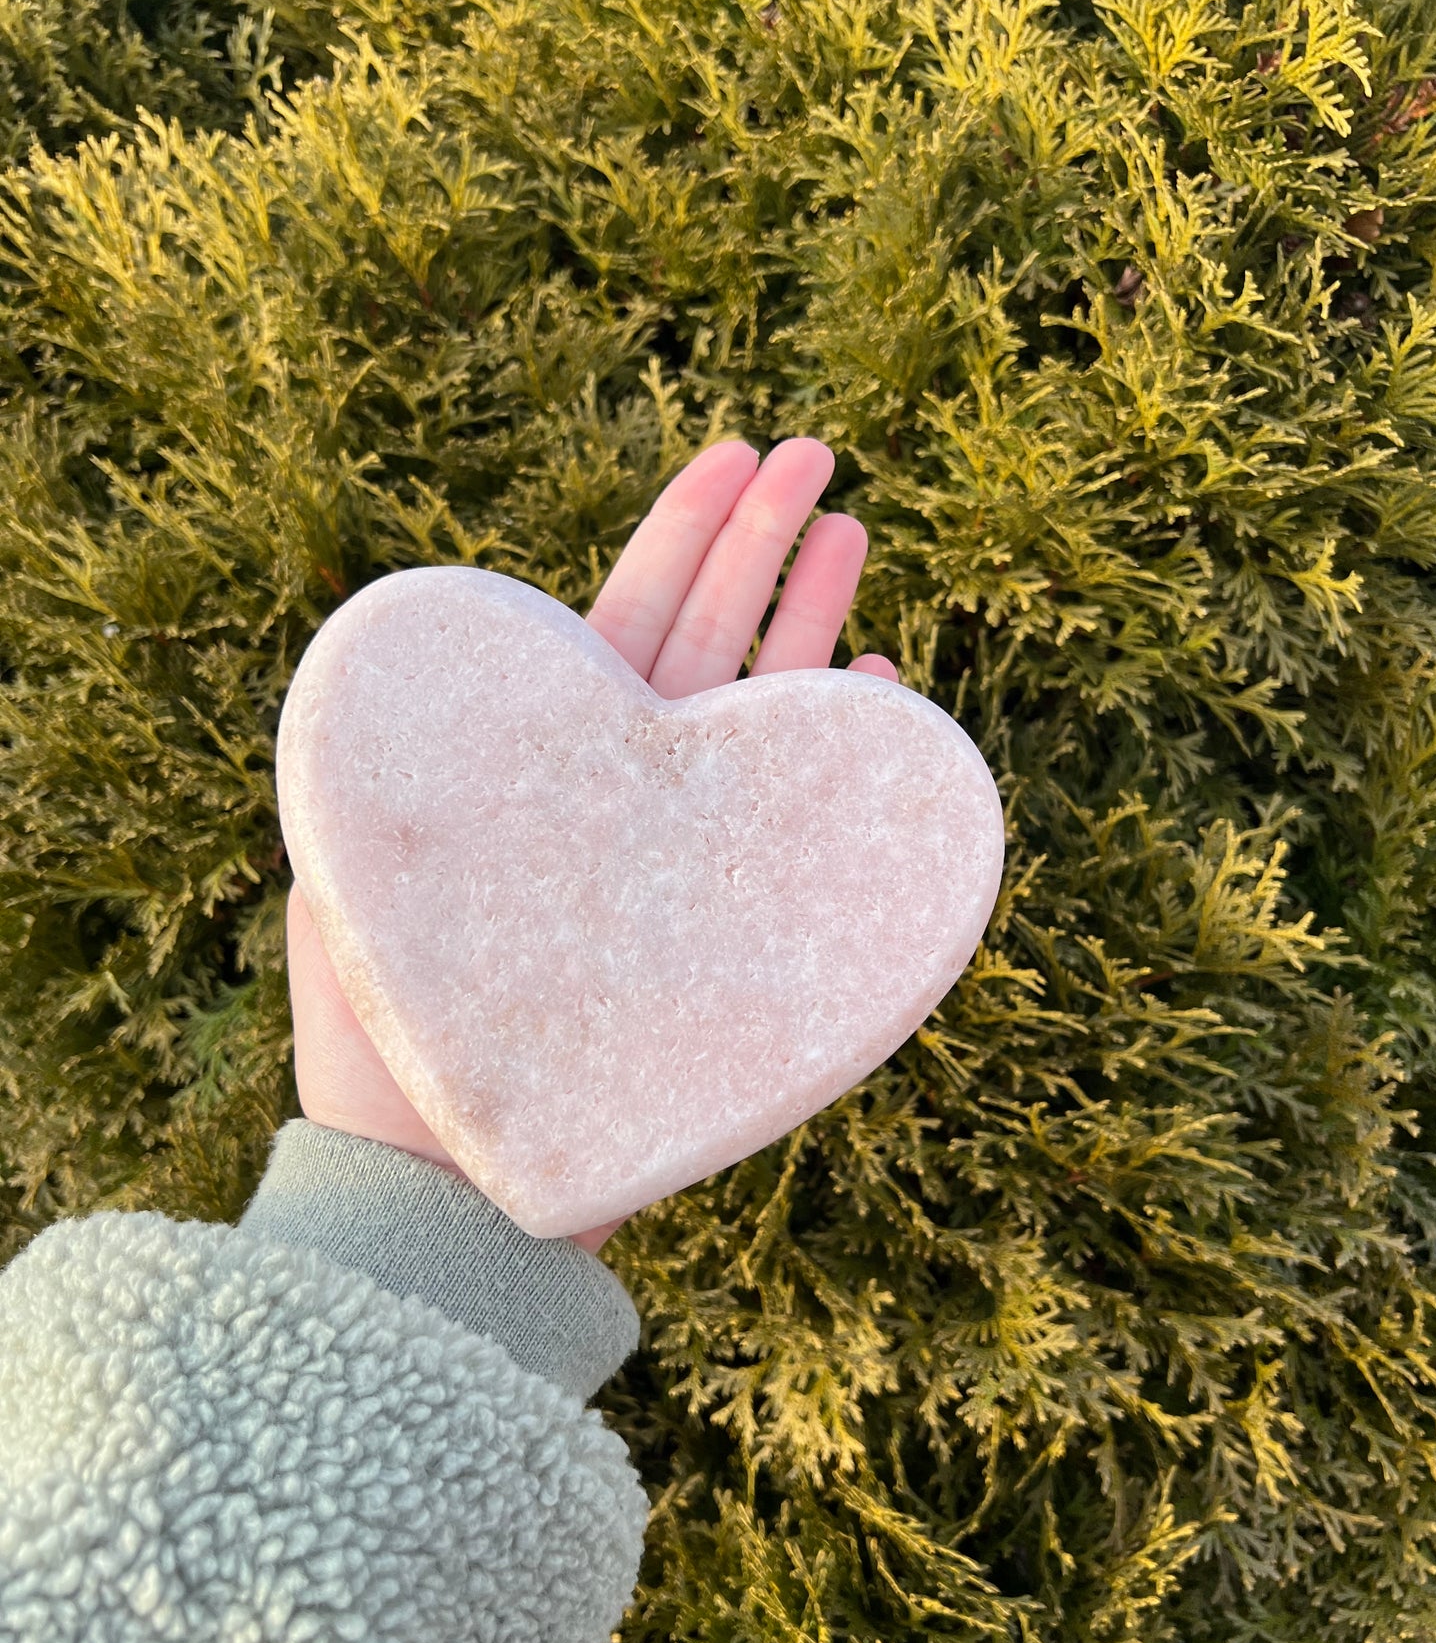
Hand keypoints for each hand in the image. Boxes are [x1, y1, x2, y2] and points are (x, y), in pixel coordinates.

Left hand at [286, 436, 897, 1250]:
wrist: (446, 1189)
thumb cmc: (383, 1044)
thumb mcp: (354, 874)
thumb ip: (395, 764)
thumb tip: (415, 660)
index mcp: (542, 766)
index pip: (621, 617)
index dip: (681, 530)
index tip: (731, 453)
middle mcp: (620, 798)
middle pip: (704, 638)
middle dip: (763, 540)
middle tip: (818, 453)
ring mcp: (675, 857)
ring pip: (757, 711)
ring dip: (811, 619)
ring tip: (857, 531)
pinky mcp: (723, 925)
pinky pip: (792, 818)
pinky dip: (831, 747)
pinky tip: (874, 682)